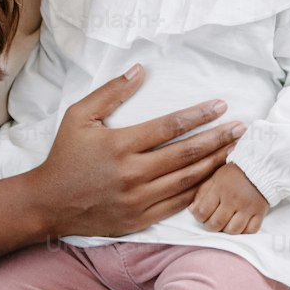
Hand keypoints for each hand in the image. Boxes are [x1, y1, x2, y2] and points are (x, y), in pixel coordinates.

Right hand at [33, 66, 245, 239]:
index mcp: (119, 145)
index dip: (199, 114)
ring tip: (234, 149)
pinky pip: (178, 204)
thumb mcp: (79, 116)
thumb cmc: (65, 156)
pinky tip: (213, 177)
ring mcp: (138, 200)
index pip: (170, 126)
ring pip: (188, 180)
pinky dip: (199, 189)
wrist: (49, 204)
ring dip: (215, 163)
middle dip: (218, 138)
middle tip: (241, 128)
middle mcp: (132, 173)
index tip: (221, 105)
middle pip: (187, 154)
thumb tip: (141, 70)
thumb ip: (111, 92)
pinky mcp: (140, 219)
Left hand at [187, 164, 269, 234]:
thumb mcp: (214, 178)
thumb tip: (192, 210)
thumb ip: (201, 194)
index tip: (202, 215)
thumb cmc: (233, 174)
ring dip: (226, 230)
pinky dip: (244, 232)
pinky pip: (251, 231)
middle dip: (211, 226)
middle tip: (213, 222)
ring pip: (233, 230)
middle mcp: (233, 199)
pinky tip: (240, 225)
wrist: (259, 167)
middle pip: (216, 224)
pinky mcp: (260, 213)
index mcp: (219, 189)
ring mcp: (247, 207)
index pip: (202, 212)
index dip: (199, 217)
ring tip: (226, 223)